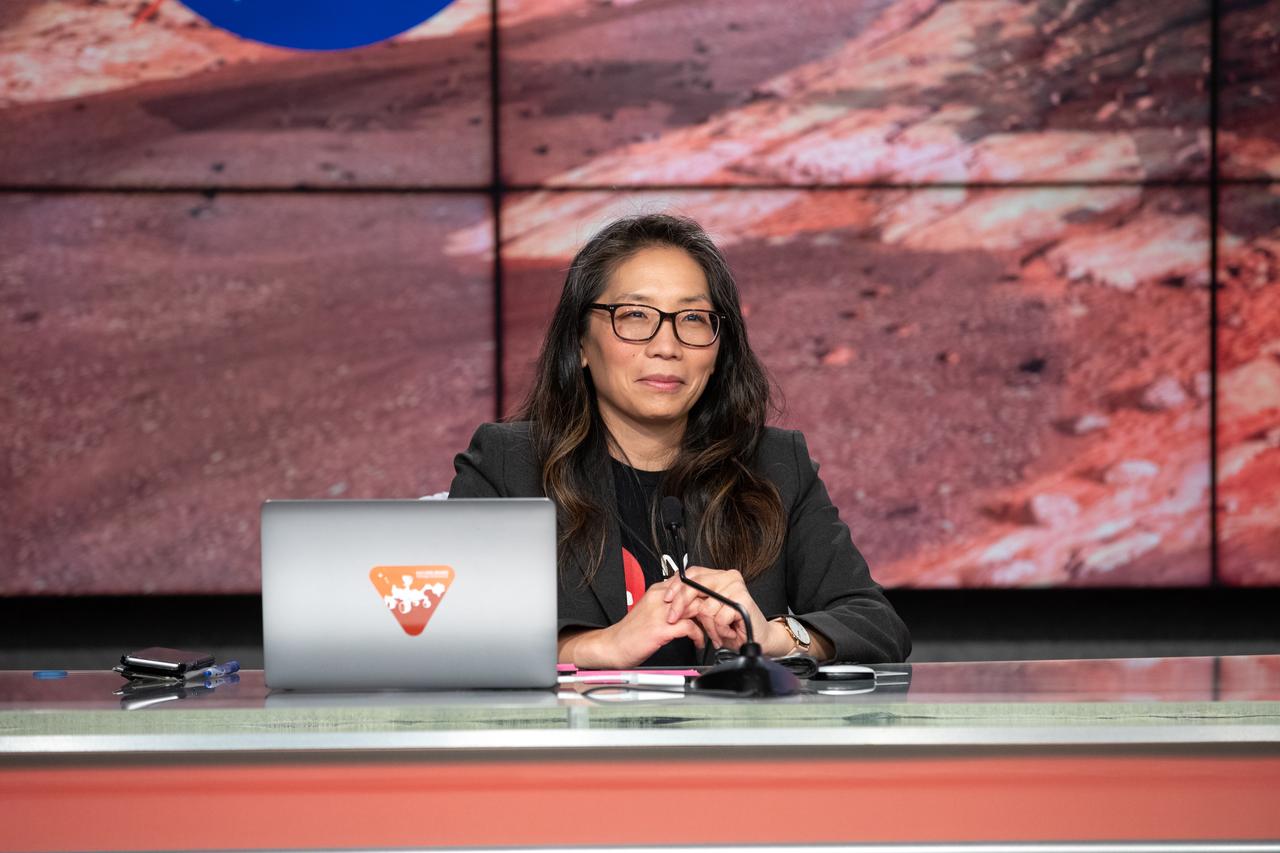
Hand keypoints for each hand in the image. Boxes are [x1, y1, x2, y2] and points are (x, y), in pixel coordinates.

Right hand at [567, 578, 705, 667]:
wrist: (612, 646)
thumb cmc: (632, 632)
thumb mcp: (651, 611)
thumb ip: (670, 605)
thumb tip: (692, 606)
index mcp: (658, 591)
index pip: (690, 583)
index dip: (706, 596)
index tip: (714, 607)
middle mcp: (661, 598)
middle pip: (697, 594)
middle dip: (712, 609)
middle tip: (719, 621)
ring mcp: (661, 613)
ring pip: (697, 609)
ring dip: (709, 624)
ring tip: (713, 634)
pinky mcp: (661, 629)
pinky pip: (690, 628)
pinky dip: (699, 636)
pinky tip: (699, 643)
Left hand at [662, 566, 793, 656]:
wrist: (758, 638)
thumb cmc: (733, 626)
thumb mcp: (707, 611)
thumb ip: (693, 601)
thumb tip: (671, 598)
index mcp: (718, 576)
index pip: (692, 573)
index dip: (676, 586)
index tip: (666, 598)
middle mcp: (728, 578)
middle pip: (694, 586)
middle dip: (680, 605)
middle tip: (674, 618)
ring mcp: (736, 587)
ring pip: (705, 608)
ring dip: (708, 627)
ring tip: (717, 632)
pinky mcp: (742, 600)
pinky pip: (718, 618)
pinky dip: (720, 631)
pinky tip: (728, 632)